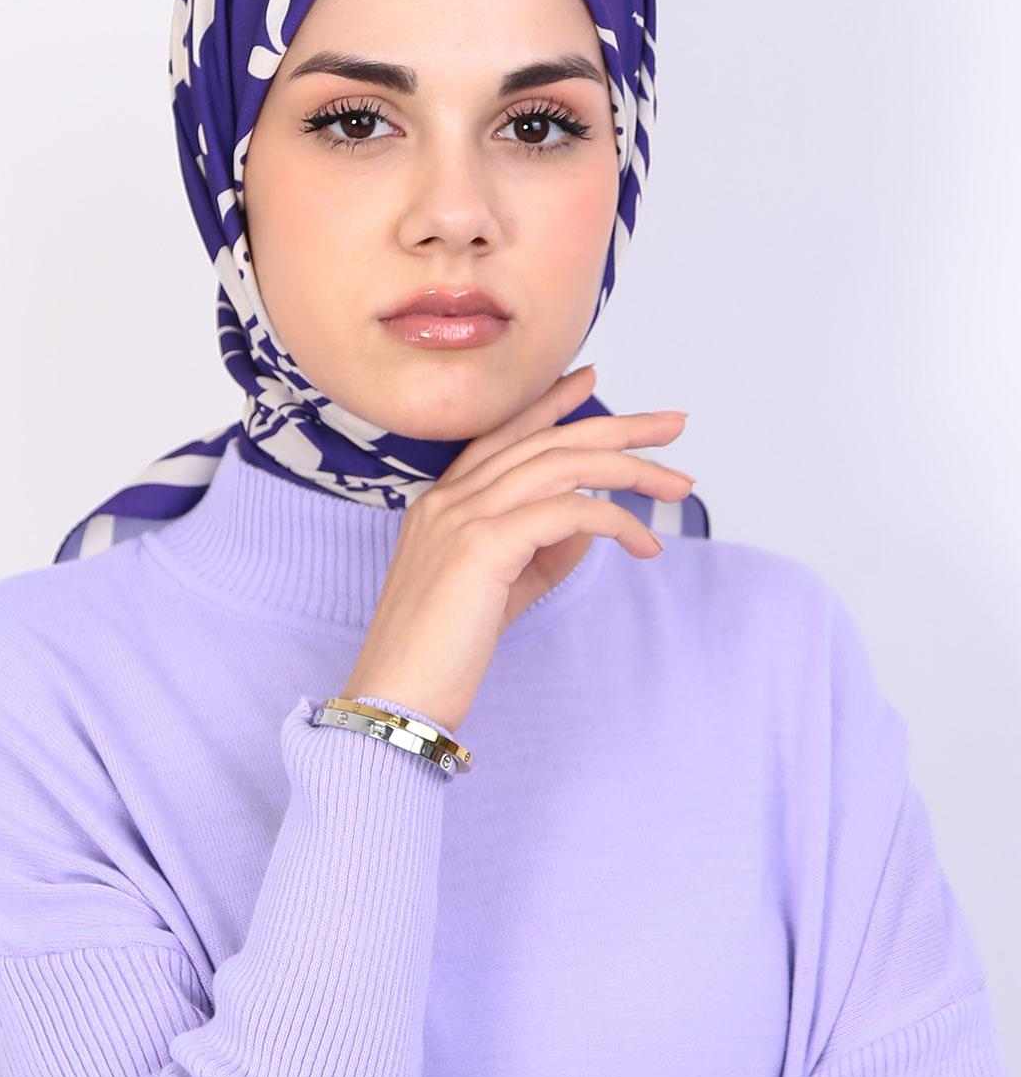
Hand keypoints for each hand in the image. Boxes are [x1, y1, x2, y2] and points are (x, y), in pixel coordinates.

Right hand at [341, 362, 692, 733]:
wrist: (399, 695)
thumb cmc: (443, 654)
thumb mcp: (502, 590)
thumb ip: (541, 551)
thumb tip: (589, 523)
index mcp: (442, 504)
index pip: (504, 436)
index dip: (549, 405)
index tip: (591, 381)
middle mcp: (448, 499)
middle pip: (544, 441)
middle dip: (615, 427)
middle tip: (673, 424)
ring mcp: (462, 517)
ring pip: (562, 466)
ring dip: (630, 469)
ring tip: (678, 484)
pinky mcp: (483, 545)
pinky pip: (569, 513)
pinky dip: (616, 521)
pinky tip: (644, 544)